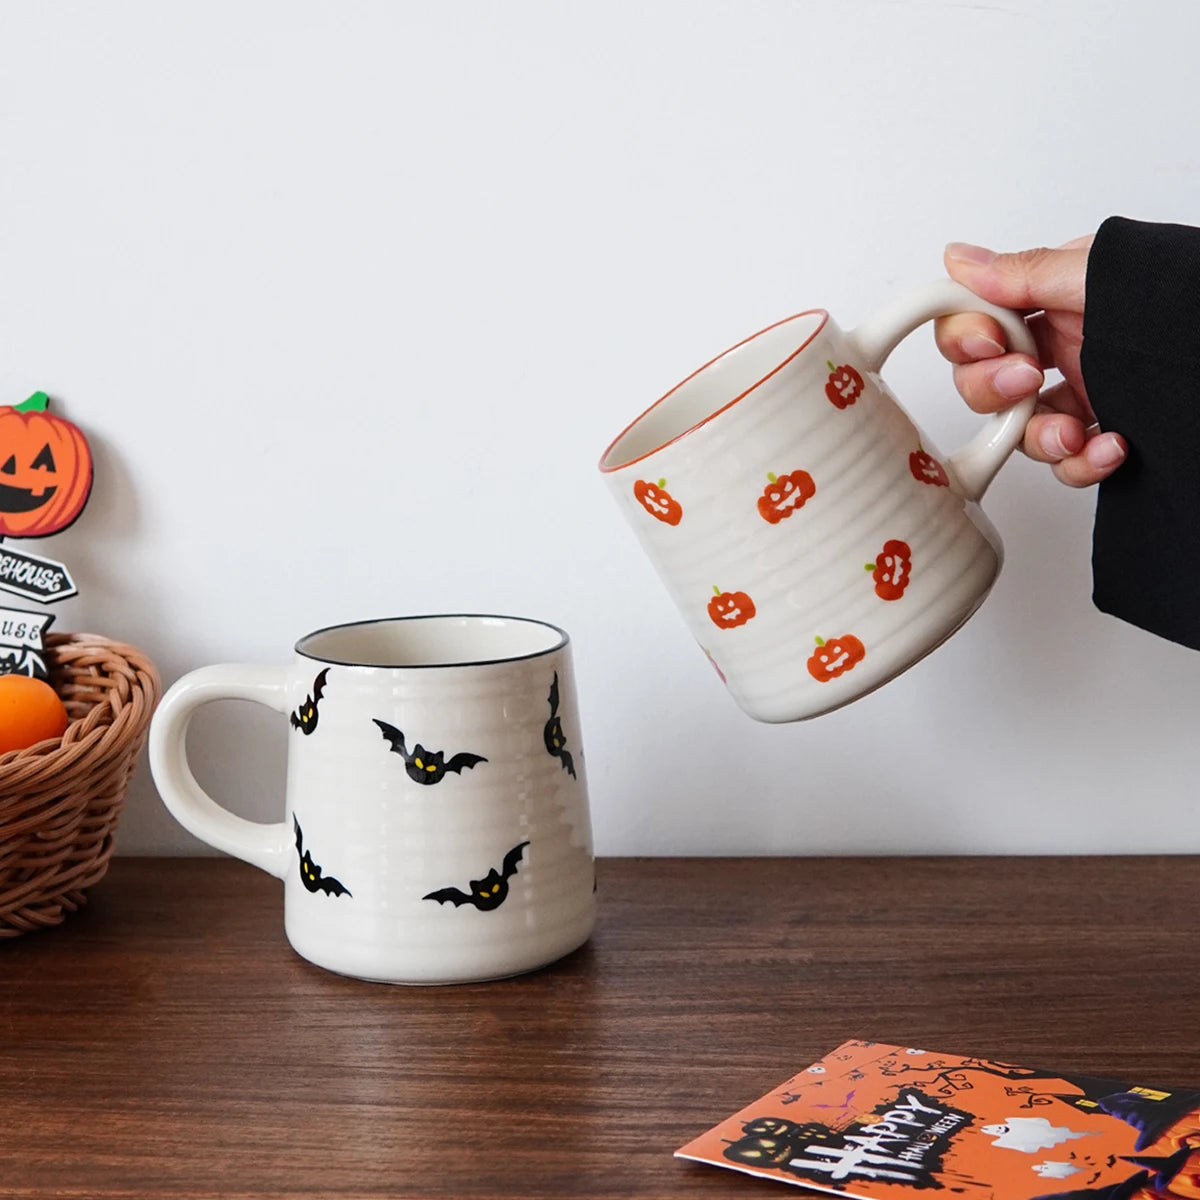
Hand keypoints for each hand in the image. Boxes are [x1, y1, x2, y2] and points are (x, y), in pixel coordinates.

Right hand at [935, 238, 1126, 486]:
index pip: (979, 319)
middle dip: (994, 388)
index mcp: (1058, 299)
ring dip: (1038, 437)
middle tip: (1024, 382)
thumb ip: (1027, 273)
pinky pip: (1068, 462)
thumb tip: (960, 260)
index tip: (990, 343)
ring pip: (1019, 429)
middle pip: (983, 379)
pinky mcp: (1108, 436)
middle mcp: (1065, 347)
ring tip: (1073, 433)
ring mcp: (1085, 394)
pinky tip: (1112, 447)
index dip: (969, 336)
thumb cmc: (1192, 309)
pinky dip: (1082, 463)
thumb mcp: (1102, 277)